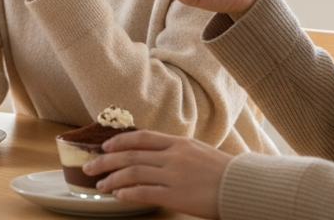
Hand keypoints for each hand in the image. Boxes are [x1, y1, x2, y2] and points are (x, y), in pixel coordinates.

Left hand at [85, 130, 230, 218]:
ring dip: (112, 178)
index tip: (104, 146)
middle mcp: (173, 156)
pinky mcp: (176, 195)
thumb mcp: (199, 151)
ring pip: (133, 173)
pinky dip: (127, 193)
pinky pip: (145, 192)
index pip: (141, 137)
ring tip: (100, 185)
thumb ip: (176, 152)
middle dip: (105, 161)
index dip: (119, 141)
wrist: (244, 187)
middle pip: (130, 155)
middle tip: (89, 167)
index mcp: (178, 143)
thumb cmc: (223, 172)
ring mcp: (173, 175)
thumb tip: (155, 155)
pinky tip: (117, 195)